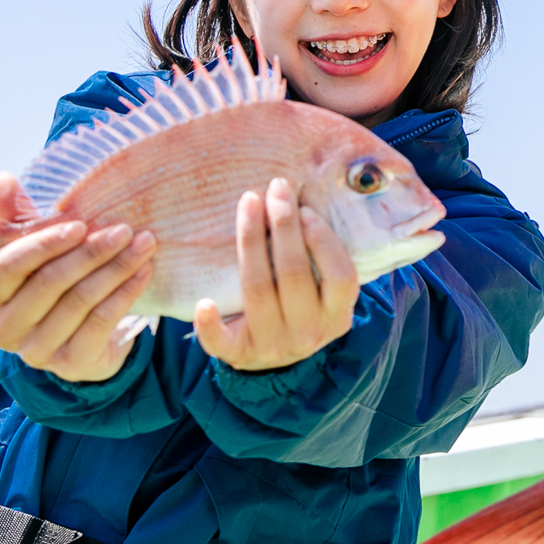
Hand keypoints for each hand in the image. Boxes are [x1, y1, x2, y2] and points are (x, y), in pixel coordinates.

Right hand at [0, 172, 155, 381]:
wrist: (82, 342)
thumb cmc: (53, 287)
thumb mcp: (34, 254)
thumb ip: (18, 219)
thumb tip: (2, 179)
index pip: (8, 266)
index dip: (44, 243)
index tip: (80, 223)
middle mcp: (4, 329)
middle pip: (49, 282)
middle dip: (91, 252)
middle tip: (126, 229)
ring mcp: (35, 352)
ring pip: (80, 300)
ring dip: (116, 268)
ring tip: (144, 244)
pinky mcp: (69, 364)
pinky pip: (101, 322)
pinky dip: (125, 293)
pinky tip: (144, 272)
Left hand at [195, 177, 358, 370]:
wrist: (274, 355)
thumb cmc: (301, 305)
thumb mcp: (324, 291)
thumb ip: (324, 256)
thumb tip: (308, 195)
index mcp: (336, 316)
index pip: (340, 277)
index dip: (323, 241)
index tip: (306, 209)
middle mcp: (308, 333)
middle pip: (293, 273)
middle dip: (283, 224)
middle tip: (276, 188)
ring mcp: (272, 346)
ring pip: (258, 289)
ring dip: (250, 241)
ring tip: (249, 204)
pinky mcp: (238, 354)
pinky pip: (221, 342)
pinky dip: (210, 324)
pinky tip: (204, 302)